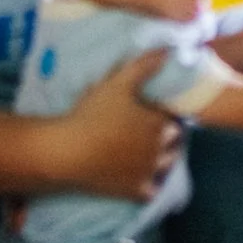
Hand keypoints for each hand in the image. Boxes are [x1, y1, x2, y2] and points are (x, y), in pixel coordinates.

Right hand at [55, 49, 180, 200]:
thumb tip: (169, 50)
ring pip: (166, 166)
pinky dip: (150, 185)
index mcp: (159, 124)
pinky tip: (141, 179)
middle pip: (174, 142)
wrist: (67, 152)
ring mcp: (148, 173)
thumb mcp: (118, 83)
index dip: (166, 113)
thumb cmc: (93, 114)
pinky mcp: (134, 191)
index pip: (174, 118)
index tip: (155, 111)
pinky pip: (151, 190)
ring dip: (162, 159)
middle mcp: (160, 150)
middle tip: (150, 131)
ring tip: (147, 152)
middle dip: (169, 136)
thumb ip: (144, 65)